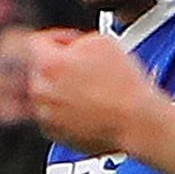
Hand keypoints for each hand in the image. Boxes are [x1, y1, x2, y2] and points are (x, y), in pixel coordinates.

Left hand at [25, 25, 165, 153]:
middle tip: (85, 68)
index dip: (59, 40)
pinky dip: (67, 111)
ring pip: (46, 95)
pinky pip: (54, 117)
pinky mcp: (56, 134)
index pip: (38, 43)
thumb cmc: (124, 87)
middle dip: (59, 67)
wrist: (136, 122)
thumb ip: (75, 39)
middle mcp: (40, 91)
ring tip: (90, 90)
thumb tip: (69, 45)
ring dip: (62, 90)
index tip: (70, 44)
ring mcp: (46, 115)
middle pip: (40, 70)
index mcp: (47, 64)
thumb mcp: (102, 42)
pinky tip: (89, 107)